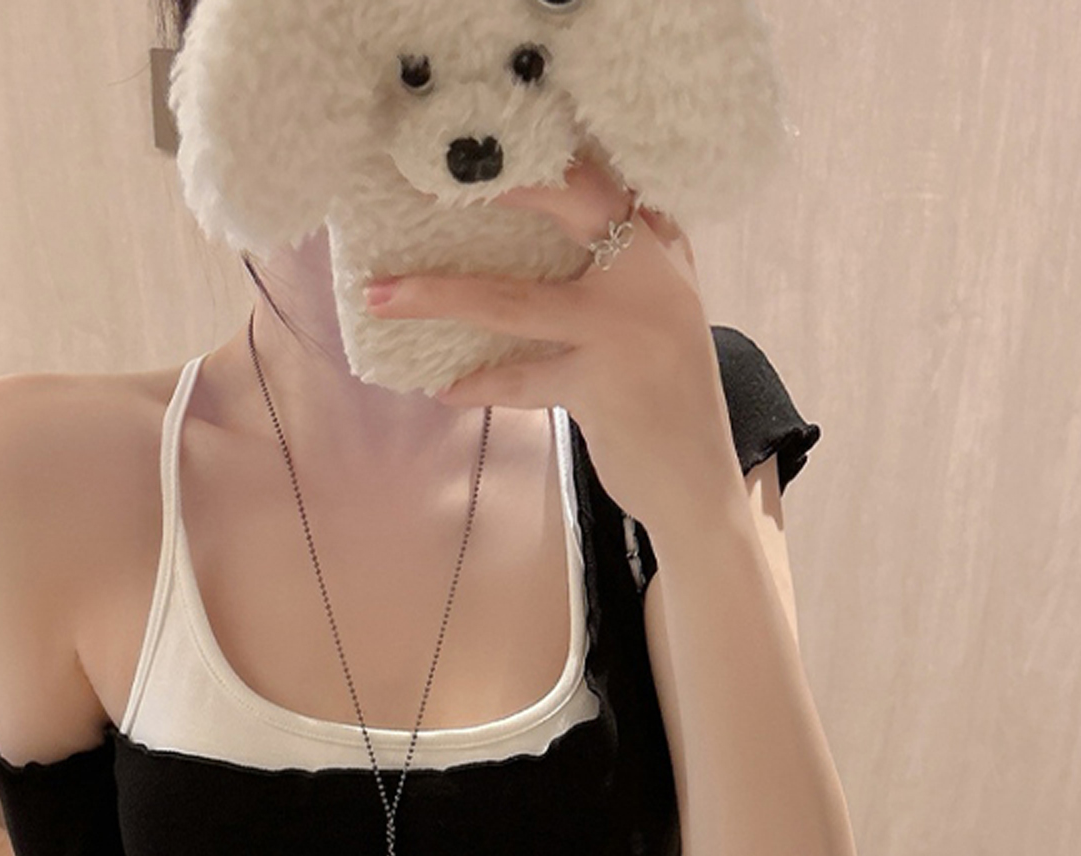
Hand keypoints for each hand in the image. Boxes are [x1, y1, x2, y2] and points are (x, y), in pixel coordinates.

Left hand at [365, 149, 744, 536]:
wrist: (698, 482)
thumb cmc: (669, 399)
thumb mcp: (667, 316)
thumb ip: (635, 267)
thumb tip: (568, 216)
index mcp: (664, 254)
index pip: (606, 180)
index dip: (547, 158)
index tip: (486, 148)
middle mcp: (651, 280)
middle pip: (572, 204)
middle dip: (501, 185)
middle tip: (427, 184)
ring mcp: (624, 334)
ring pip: (515, 302)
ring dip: (440, 298)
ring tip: (383, 297)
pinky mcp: (599, 389)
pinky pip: (519, 379)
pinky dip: (479, 383)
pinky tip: (444, 389)